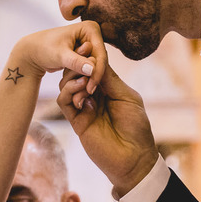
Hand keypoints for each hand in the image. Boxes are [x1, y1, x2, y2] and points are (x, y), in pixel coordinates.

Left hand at [12, 22, 106, 90]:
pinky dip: (86, 76)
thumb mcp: (60, 55)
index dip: (97, 71)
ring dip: (91, 78)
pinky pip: (90, 67)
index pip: (100, 53)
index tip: (91, 88)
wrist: (33, 52)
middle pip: (100, 59)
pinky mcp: (85, 52)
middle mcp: (92, 33)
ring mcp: (90, 43)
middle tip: (88, 92)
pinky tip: (82, 88)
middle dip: (94, 76)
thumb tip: (92, 69)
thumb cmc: (44, 49)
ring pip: (96, 64)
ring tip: (85, 92)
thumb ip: (76, 62)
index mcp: (90, 28)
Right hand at [58, 62, 157, 193]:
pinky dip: (69, 92)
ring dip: (74, 78)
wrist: (133, 157)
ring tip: (86, 80)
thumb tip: (94, 58)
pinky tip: (82, 93)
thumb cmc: (136, 127)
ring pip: (66, 85)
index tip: (88, 44)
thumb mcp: (126, 97)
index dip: (89, 55)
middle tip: (81, 55)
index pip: (92, 67)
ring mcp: (83, 108)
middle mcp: (93, 96)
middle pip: (76, 73)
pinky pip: (64, 101)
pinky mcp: (76, 121)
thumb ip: (109, 79)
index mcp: (107, 88)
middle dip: (78, 63)